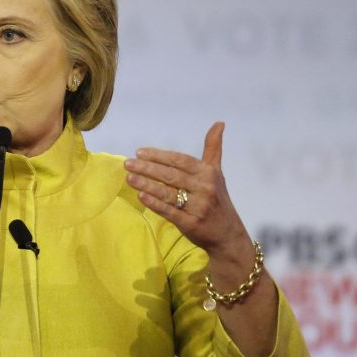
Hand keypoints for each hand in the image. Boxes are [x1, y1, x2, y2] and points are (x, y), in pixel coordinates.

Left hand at [123, 122, 249, 259]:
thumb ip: (213, 148)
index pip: (180, 160)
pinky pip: (169, 211)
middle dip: (147, 168)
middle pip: (171, 175)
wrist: (228, 234)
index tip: (139, 152)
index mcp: (208, 173)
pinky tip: (140, 196)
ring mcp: (198, 206)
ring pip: (167, 193)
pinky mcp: (191, 223)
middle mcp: (204, 188)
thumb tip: (219, 123)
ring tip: (129, 178)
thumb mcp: (217, 172)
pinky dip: (154, 203)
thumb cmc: (218, 199)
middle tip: (128, 163)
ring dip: (146, 184)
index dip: (159, 156)